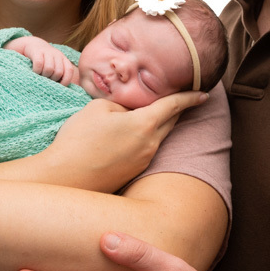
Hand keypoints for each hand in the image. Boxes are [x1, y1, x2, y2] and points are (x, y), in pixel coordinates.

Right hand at [7, 35, 79, 86]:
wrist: (32, 44)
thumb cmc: (44, 60)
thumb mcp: (54, 64)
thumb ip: (60, 74)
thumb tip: (64, 90)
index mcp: (63, 59)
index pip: (69, 71)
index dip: (65, 81)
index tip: (58, 86)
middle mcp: (57, 54)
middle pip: (58, 72)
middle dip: (52, 79)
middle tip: (46, 79)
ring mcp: (47, 52)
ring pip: (49, 69)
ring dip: (43, 75)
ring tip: (40, 75)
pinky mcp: (37, 51)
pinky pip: (39, 64)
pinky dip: (36, 70)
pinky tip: (34, 71)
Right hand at [44, 91, 207, 191]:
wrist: (65, 176)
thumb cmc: (79, 139)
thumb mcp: (99, 108)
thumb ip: (121, 104)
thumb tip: (129, 111)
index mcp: (145, 124)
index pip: (174, 105)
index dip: (190, 97)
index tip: (204, 93)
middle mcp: (150, 144)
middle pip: (172, 122)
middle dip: (178, 110)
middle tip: (183, 101)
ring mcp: (143, 161)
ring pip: (158, 137)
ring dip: (159, 125)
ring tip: (150, 115)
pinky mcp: (134, 172)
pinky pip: (146, 150)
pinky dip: (146, 139)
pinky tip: (131, 136)